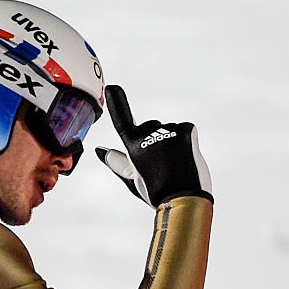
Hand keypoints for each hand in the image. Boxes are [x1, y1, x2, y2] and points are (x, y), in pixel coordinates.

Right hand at [94, 85, 212, 206]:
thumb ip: (118, 162)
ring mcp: (167, 131)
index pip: (122, 119)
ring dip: (174, 143)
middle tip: (164, 166)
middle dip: (157, 140)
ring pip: (170, 130)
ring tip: (177, 166)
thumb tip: (100, 151)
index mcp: (132, 145)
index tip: (112, 87)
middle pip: (152, 126)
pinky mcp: (186, 131)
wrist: (185, 201)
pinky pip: (186, 130)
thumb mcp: (134, 179)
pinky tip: (188, 158)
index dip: (117, 102)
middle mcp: (148, 134)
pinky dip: (188, 141)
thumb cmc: (158, 193)